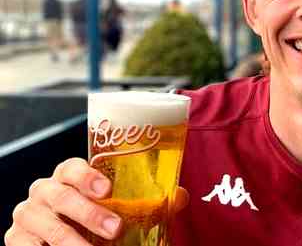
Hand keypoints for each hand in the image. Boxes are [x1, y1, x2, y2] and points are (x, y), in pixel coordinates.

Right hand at [4, 158, 189, 245]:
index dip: (87, 175)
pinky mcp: (17, 240)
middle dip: (88, 213)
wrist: (63, 236)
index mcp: (67, 177)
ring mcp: (27, 215)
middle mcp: (44, 191)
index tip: (108, 189)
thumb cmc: (92, 212)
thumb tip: (180, 197)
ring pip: (45, 225)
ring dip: (71, 240)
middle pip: (60, 196)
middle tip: (116, 229)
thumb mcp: (116, 205)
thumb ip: (146, 199)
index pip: (70, 167)